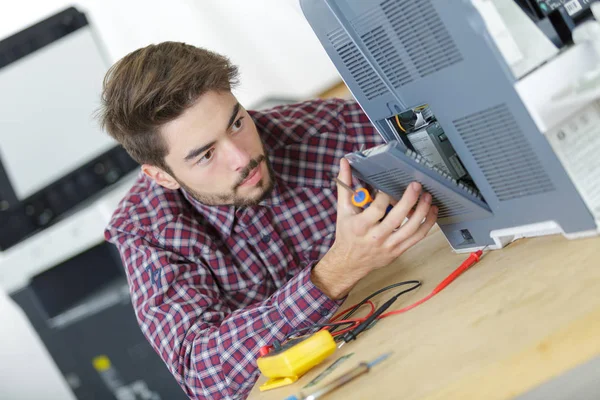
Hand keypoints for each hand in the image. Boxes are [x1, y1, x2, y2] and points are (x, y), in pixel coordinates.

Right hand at [311, 158, 437, 298]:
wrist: (349, 262)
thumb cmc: (347, 234)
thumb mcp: (343, 210)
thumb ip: (344, 186)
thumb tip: (344, 163)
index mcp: (361, 226)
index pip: (377, 209)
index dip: (384, 196)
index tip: (387, 187)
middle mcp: (376, 237)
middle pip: (397, 218)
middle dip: (408, 200)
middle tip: (416, 185)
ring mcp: (389, 245)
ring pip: (411, 229)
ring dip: (422, 212)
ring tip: (427, 197)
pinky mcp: (398, 250)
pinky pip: (417, 238)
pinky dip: (426, 224)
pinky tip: (431, 212)